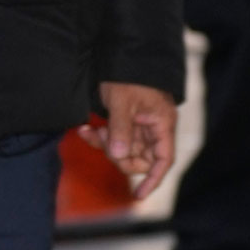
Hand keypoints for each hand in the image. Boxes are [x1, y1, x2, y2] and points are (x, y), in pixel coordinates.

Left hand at [87, 82, 177, 202]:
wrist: (120, 54)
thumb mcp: (122, 101)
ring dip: (105, 146)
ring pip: (124, 150)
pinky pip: (115, 140)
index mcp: (161, 123)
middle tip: (103, 140)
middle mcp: (153, 128)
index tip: (139, 195)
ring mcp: (140, 127)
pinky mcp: (126, 123)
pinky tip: (85, 129)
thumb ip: (122, 130)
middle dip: (119, 156)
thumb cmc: (129, 75)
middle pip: (141, 159)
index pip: (164, 159)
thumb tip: (120, 156)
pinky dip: (100, 138)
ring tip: (91, 130)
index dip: (154, 179)